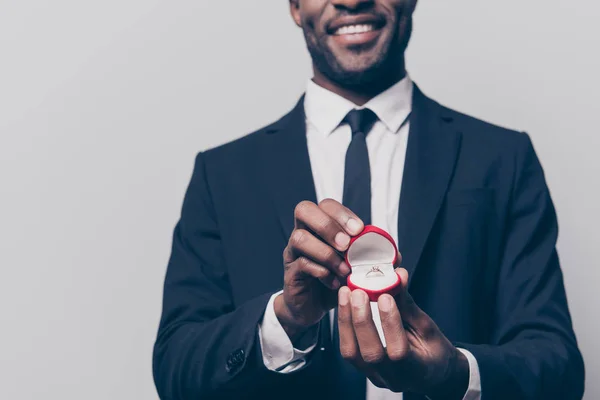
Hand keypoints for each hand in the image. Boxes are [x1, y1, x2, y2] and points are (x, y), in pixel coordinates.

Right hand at [275, 199, 363, 342]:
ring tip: (344, 269)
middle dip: (328, 225)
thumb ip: (373, 258)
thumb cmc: (336, 281)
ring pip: (299, 237)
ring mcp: (293, 252)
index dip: (342, 213)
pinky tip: (335, 283)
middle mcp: (303, 233)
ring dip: (326, 252)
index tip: (359, 229)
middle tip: (346, 245)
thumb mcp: (356, 267)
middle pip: (304, 209)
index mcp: (320, 227)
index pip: (326, 205)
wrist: (314, 308)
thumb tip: (396, 255)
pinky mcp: (290, 273)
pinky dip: (321, 272)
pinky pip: (300, 264)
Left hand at [337, 268, 468, 398]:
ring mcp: (375, 375)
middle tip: (359, 292)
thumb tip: (397, 277)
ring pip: (352, 353)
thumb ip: (408, 305)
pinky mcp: (363, 368)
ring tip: (346, 294)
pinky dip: (343, 324)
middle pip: (371, 354)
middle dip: (361, 320)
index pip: (399, 352)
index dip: (390, 323)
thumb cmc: (433, 350)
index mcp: (417, 371)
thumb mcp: (427, 328)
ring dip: (346, 320)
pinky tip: (344, 305)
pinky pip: (348, 348)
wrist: (430, 373)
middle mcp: (393, 378)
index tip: (385, 296)